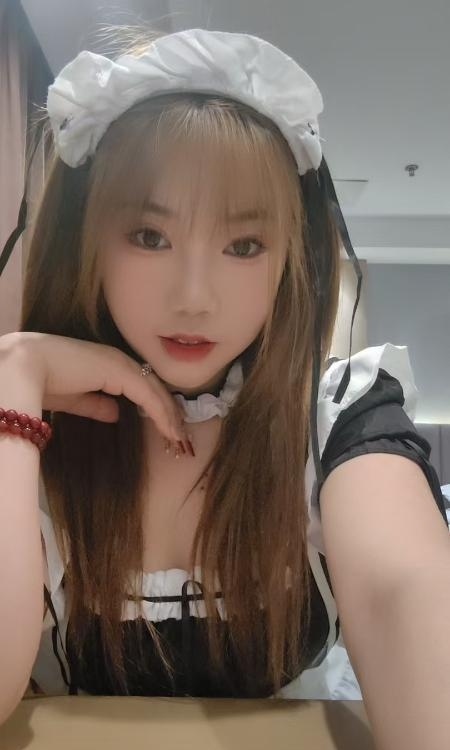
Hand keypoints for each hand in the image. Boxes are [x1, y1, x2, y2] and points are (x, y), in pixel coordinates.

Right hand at [1, 332, 191, 453]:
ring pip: (156, 392)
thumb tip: (116, 414)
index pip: (143, 388)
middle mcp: (120, 361)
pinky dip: (161, 414)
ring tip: (180, 440)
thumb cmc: (42, 381)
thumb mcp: (76, 399)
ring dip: (170, 417)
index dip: (158, 409)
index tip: (169, 431)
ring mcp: (121, 363)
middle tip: (182, 439)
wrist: (25, 367)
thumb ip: (97, 405)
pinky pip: (148, 396)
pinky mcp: (120, 371)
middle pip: (155, 389)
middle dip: (171, 415)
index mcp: (110, 365)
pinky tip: (169, 431)